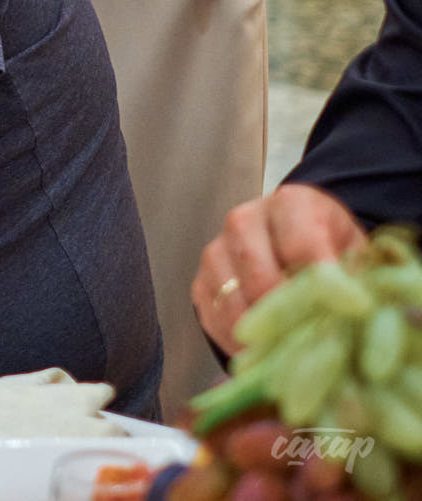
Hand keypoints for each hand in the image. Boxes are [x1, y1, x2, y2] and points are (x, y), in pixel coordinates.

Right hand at [192, 183, 366, 351]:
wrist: (295, 243)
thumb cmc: (331, 249)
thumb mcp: (356, 251)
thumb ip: (357, 274)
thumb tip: (356, 309)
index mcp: (290, 204)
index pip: (301, 246)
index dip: (325, 285)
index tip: (347, 313)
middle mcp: (244, 221)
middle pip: (260, 275)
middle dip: (290, 316)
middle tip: (319, 344)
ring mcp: (216, 252)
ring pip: (234, 303)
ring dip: (265, 335)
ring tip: (296, 354)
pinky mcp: (200, 284)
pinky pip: (217, 321)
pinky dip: (243, 343)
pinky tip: (271, 351)